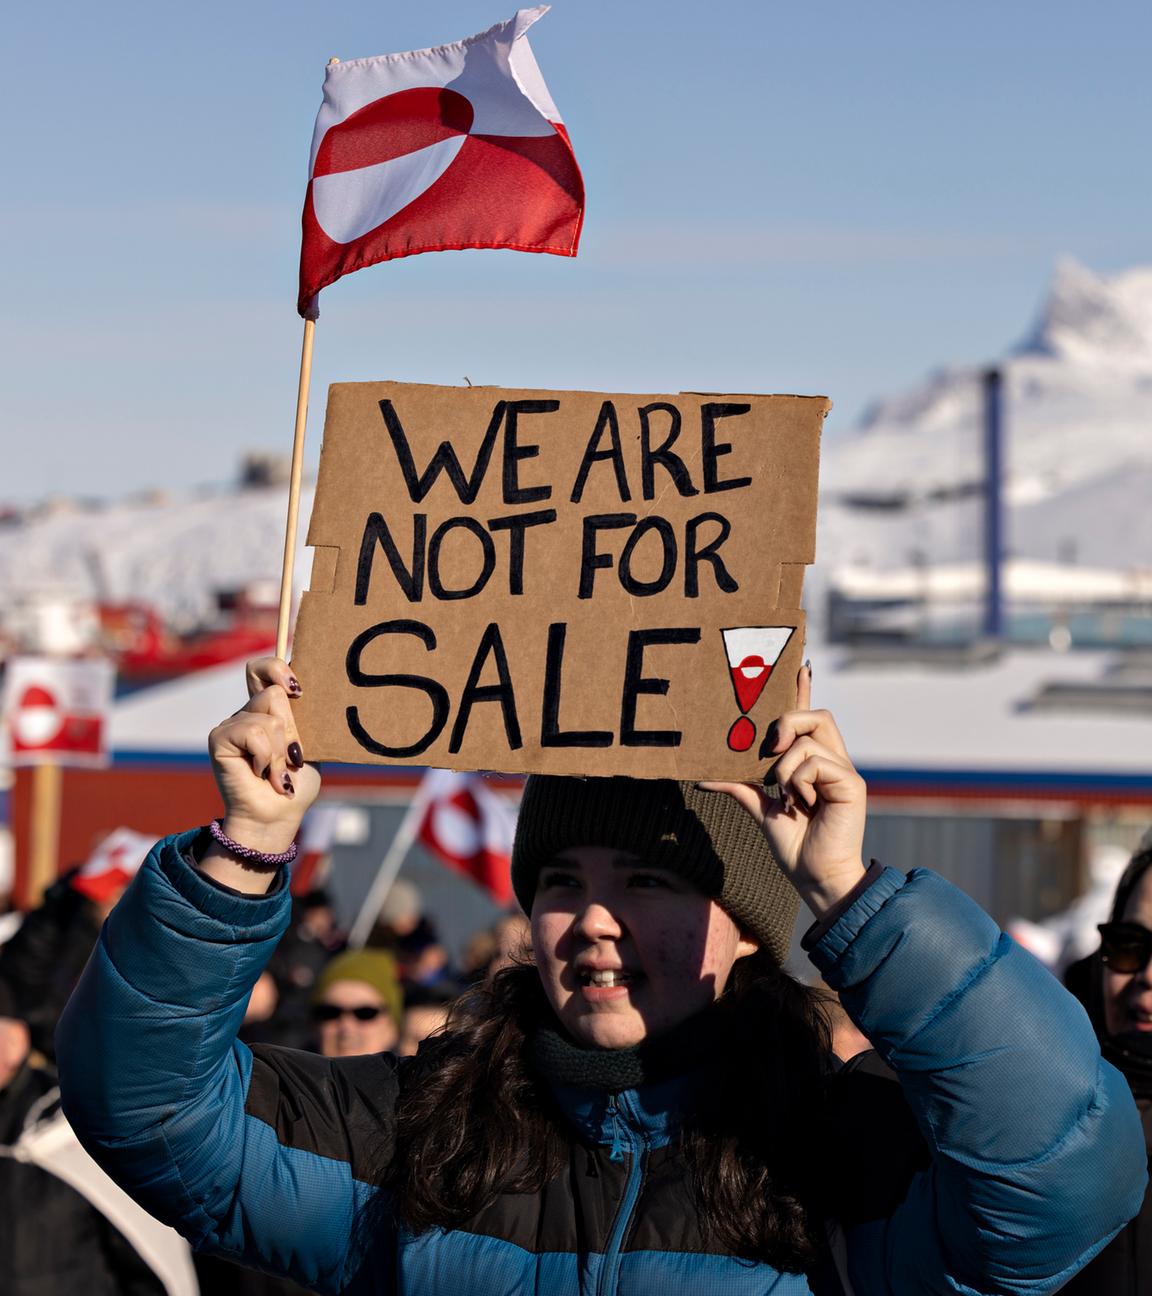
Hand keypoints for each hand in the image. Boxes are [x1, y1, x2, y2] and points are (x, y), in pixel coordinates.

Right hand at [207, 657, 320, 858]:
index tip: (297, 690)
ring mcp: (232, 724)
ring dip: (280, 752)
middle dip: (291, 730)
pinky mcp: (220, 738)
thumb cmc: (295, 784)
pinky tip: (261, 774)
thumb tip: (299, 689)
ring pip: (269, 717)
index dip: (277, 667)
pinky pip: (253, 732)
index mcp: (268, 711)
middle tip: (292, 759)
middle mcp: (247, 713)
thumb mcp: (307, 746)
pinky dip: (266, 756)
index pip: (263, 669)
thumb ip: (301, 718)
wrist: (277, 816)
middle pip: (273, 692)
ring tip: (278, 775)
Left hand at [701, 664, 866, 918]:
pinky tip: (799, 803)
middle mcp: (832, 761)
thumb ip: (740, 786)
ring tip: (784, 795)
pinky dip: (797, 780)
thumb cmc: (794, 846)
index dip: (803, 691)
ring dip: (784, 767)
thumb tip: (703, 776)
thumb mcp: (761, 809)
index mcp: (814, 764)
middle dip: (787, 720)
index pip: (810, 718)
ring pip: (810, 737)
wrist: (814, 877)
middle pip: (816, 714)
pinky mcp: (852, 783)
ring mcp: (844, 771)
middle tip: (768, 749)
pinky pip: (815, 761)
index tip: (797, 665)